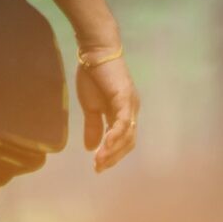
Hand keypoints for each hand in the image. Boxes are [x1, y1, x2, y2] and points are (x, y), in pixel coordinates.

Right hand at [75, 52, 137, 173]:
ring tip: (98, 161)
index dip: (112, 155)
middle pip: (128, 142)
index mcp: (125, 113)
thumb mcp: (91, 107)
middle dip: (113, 158)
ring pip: (127, 136)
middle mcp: (132, 112)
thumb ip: (93, 127)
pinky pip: (123, 123)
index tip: (98, 166)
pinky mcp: (125, 99)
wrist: (94, 53)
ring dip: (112, 151)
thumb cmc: (93, 76)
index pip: (124, 141)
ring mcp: (131, 105)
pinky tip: (104, 147)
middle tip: (98, 168)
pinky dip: (115, 137)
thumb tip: (90, 148)